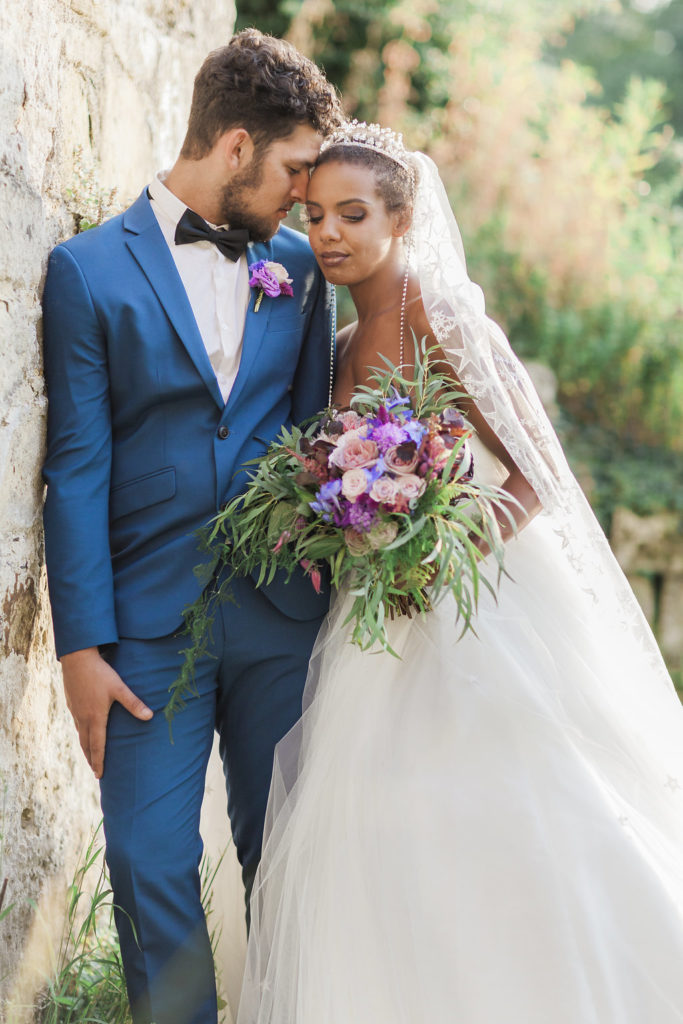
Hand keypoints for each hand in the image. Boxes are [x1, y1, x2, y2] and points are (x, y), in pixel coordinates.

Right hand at [60, 646, 152, 778]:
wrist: (77, 658)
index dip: (99, 761)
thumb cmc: (100, 673)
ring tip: (90, 756)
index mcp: (95, 717)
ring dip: (86, 748)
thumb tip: (150, 716)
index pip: (97, 745)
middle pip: (86, 744)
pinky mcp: (72, 703)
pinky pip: (76, 724)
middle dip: (91, 759)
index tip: (100, 775)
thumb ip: (134, 703)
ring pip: (80, 735)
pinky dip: (81, 734)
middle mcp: (83, 718)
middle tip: (96, 772)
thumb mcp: (119, 688)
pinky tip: (84, 731)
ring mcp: (75, 711)